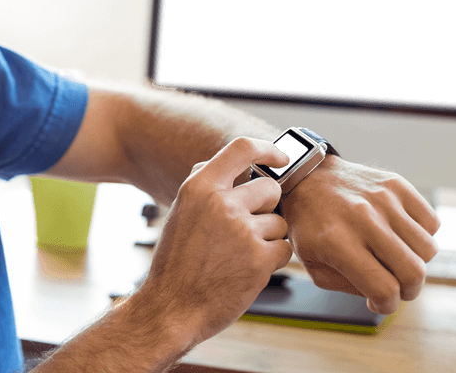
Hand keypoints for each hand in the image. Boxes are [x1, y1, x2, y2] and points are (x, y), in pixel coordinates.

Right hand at [133, 137, 293, 349]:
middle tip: (249, 226)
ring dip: (268, 237)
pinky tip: (248, 268)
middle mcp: (221, 203)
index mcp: (199, 187)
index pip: (242, 148)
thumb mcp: (181, 211)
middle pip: (270, 188)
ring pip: (279, 221)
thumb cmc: (176, 262)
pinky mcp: (259, 259)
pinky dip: (272, 259)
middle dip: (267, 206)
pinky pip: (283, 248)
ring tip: (240, 253)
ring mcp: (242, 231)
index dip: (268, 149)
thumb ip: (206, 184)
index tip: (279, 157)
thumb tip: (232, 163)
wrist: (171, 308)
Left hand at [281, 156, 439, 313]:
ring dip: (417, 262)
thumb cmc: (309, 226)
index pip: (384, 288)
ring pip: (427, 249)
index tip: (380, 303)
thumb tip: (386, 298)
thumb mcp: (313, 264)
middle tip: (397, 287)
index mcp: (336, 241)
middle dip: (410, 290)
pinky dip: (422, 235)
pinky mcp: (396, 184)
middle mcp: (362, 218)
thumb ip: (350, 287)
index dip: (388, 305)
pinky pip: (432, 223)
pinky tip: (400, 235)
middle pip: (413, 272)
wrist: (306, 177)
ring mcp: (382, 198)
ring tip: (396, 257)